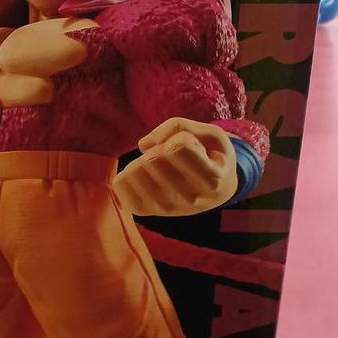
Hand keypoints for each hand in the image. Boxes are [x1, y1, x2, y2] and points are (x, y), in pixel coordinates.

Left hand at [113, 118, 237, 216]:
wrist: (218, 192)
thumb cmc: (212, 157)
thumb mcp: (211, 134)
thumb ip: (179, 126)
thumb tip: (142, 145)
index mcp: (212, 179)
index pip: (180, 146)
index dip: (182, 137)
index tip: (191, 145)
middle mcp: (189, 199)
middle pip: (152, 159)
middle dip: (158, 148)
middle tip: (172, 155)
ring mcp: (166, 208)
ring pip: (133, 171)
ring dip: (142, 160)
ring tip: (160, 165)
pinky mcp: (146, 211)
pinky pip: (120, 184)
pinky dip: (128, 174)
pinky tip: (146, 176)